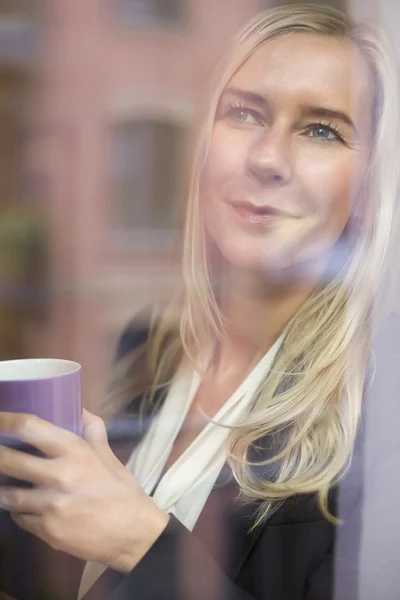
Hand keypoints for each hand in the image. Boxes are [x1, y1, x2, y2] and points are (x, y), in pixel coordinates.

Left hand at [0, 410, 168, 571]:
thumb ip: (92, 431)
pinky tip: (24, 506)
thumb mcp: (108, 456)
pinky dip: (18, 510)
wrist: (134, 533)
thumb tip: (79, 410)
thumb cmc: (122, 491)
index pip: (30, 428)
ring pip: (7, 494)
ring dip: (2, 487)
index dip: (5, 421)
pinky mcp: (47, 531)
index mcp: (75, 452)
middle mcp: (59, 475)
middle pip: (8, 460)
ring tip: (3, 482)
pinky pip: (19, 517)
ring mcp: (50, 506)